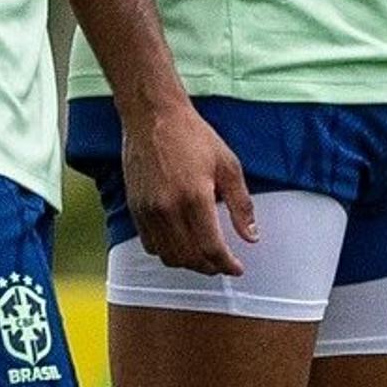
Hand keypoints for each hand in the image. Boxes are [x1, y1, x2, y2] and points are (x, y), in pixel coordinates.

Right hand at [126, 97, 255, 277]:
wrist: (152, 118)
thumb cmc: (195, 138)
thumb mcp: (228, 166)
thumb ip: (241, 205)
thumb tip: (252, 237)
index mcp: (194, 197)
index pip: (210, 247)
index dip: (226, 264)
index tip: (237, 269)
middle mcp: (167, 208)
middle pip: (188, 257)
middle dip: (209, 268)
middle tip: (223, 265)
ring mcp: (147, 210)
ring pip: (167, 255)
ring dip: (188, 263)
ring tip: (205, 258)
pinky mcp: (134, 208)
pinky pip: (150, 244)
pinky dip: (167, 252)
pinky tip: (182, 244)